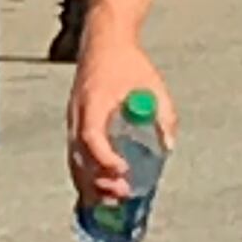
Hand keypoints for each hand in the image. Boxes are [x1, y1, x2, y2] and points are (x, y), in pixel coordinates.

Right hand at [67, 15, 173, 205]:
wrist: (104, 41)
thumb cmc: (127, 62)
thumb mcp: (152, 84)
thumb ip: (164, 114)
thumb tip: (168, 145)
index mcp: (93, 101)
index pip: (91, 136)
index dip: (105, 158)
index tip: (123, 171)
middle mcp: (77, 113)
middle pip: (78, 157)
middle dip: (97, 181)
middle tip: (122, 194)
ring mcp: (73, 120)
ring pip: (73, 161)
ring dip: (90, 184)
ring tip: (112, 200)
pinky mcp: (75, 124)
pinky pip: (75, 156)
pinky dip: (85, 175)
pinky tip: (99, 189)